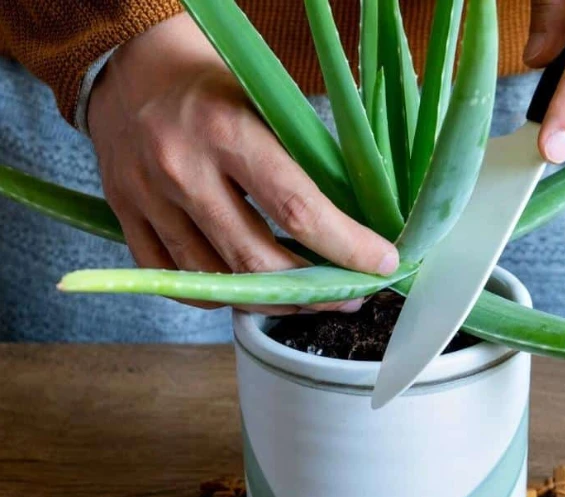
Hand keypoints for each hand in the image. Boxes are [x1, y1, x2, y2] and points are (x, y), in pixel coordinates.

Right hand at [88, 14, 398, 313]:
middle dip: (312, 293)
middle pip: (255, 261)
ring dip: (269, 302)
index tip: (381, 265)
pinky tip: (245, 289)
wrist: (133, 71)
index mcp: (227, 131)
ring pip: (215, 281)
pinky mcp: (126, 218)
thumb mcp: (265, 104)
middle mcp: (182, 169)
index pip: (296, 209)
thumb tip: (353, 224)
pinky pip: (174, 282)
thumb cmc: (213, 87)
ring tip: (304, 299)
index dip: (345, 247)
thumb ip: (301, 163)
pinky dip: (217, 295)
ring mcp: (147, 199)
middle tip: (347, 297)